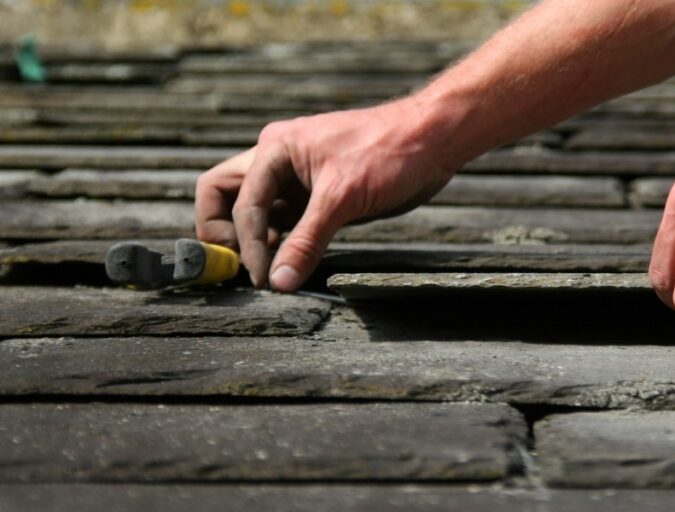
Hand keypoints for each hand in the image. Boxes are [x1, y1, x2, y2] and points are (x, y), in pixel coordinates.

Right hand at [195, 98, 456, 290]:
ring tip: (270, 273)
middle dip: (226, 232)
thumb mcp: (343, 198)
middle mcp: (278, 161)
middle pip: (225, 196)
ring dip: (255, 242)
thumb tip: (279, 281)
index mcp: (274, 149)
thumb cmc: (389, 153)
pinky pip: (285, 222)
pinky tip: (293, 264)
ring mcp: (296, 179)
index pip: (241, 203)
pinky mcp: (318, 196)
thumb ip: (307, 240)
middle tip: (242, 267)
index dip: (247, 243)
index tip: (263, 277)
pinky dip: (282, 243)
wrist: (433, 142)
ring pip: (255, 212)